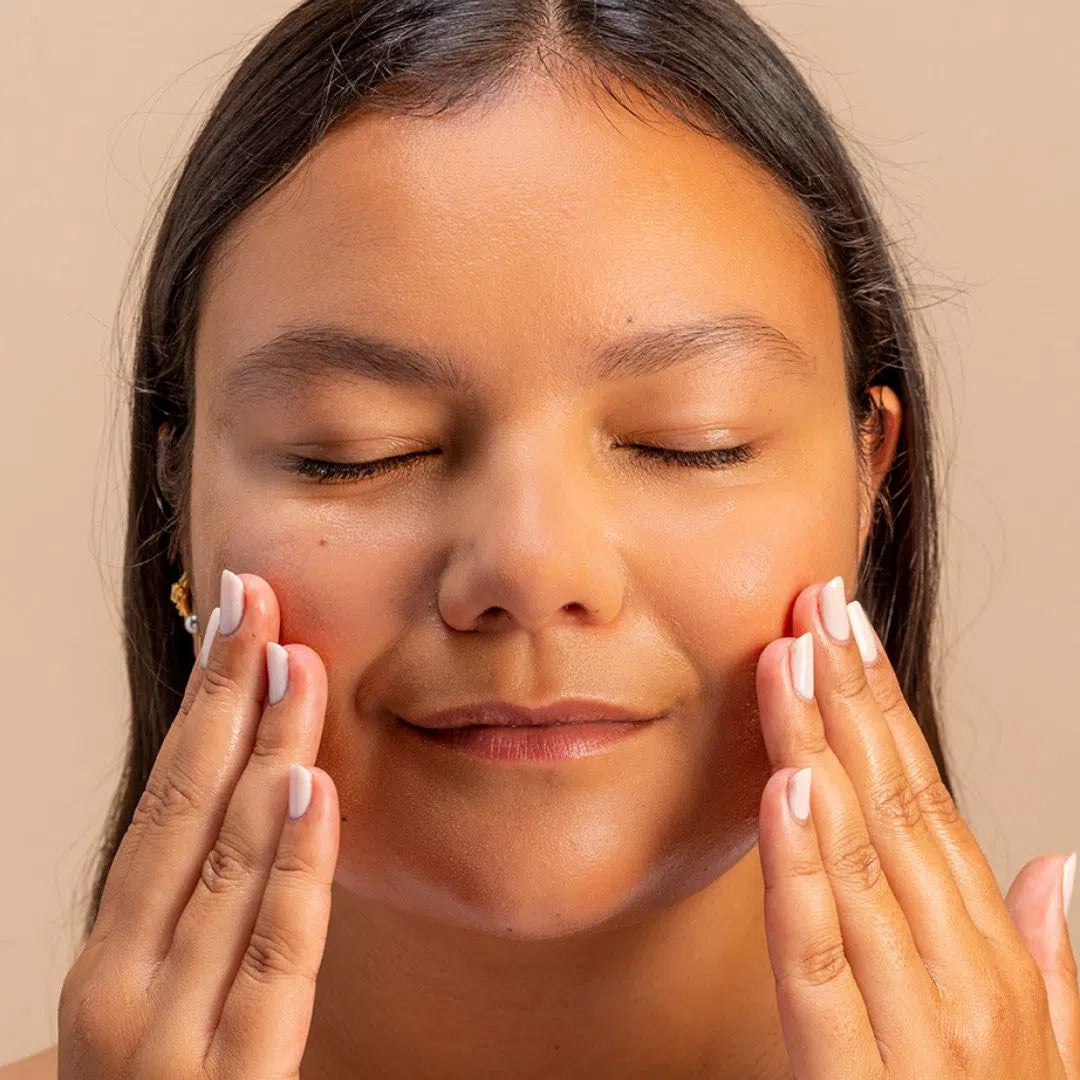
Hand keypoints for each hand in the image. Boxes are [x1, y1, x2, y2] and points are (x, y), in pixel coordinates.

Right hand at [59, 571, 339, 1078]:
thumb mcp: (143, 1022)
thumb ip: (178, 935)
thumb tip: (230, 840)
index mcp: (110, 960)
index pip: (164, 803)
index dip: (200, 710)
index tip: (232, 627)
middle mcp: (126, 985)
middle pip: (189, 809)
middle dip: (226, 698)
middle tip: (256, 599)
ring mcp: (173, 1036)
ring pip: (233, 860)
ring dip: (268, 751)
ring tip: (294, 659)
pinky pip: (275, 954)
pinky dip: (295, 865)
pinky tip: (314, 787)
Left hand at [755, 577, 1078, 1077]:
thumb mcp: (1044, 1049)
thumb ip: (1051, 960)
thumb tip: (1058, 866)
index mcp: (992, 958)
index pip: (926, 806)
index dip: (885, 713)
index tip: (848, 633)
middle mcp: (965, 979)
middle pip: (894, 812)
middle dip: (851, 702)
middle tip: (816, 605)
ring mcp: (924, 1032)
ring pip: (858, 864)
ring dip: (822, 754)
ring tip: (793, 660)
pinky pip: (824, 963)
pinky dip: (805, 873)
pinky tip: (789, 793)